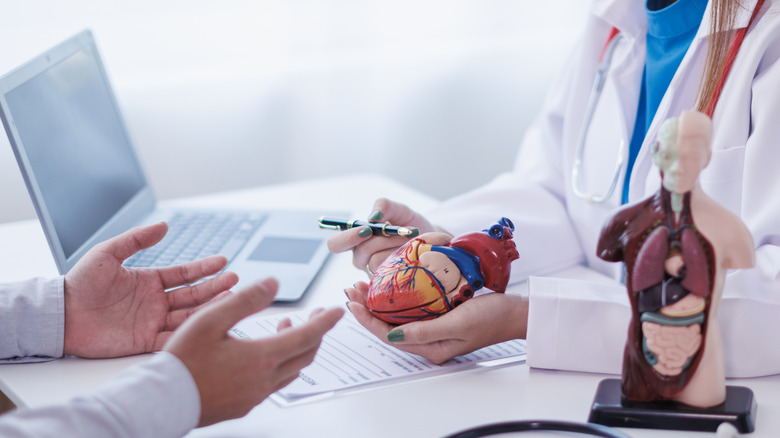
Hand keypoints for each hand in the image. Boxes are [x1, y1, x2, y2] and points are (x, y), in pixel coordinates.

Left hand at [63, 222, 238, 357]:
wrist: (60, 316)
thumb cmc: (80, 283)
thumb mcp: (107, 254)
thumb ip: (136, 240)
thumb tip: (164, 225)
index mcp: (150, 280)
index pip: (184, 274)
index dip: (204, 268)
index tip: (223, 261)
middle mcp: (156, 301)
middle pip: (193, 294)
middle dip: (215, 287)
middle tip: (235, 281)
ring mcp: (152, 322)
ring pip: (188, 316)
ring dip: (209, 309)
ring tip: (230, 300)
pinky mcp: (145, 342)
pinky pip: (173, 339)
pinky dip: (191, 335)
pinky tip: (208, 327)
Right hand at [164, 277, 343, 426]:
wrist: (162, 401)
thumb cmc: (182, 361)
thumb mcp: (210, 320)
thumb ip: (245, 300)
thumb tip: (274, 282)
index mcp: (261, 357)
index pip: (307, 336)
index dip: (325, 322)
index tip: (338, 311)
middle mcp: (264, 380)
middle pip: (305, 355)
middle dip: (316, 333)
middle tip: (317, 316)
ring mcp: (255, 395)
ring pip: (291, 370)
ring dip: (297, 348)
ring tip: (286, 328)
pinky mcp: (245, 405)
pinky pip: (275, 384)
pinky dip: (281, 364)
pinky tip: (264, 354)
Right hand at [326, 198, 438, 274]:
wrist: (429, 240)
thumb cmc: (409, 223)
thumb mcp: (398, 209)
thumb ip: (383, 206)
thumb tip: (373, 218)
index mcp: (355, 239)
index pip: (335, 244)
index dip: (347, 238)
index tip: (367, 230)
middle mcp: (360, 258)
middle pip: (361, 253)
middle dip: (384, 240)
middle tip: (403, 231)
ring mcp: (372, 272)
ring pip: (377, 262)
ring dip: (397, 248)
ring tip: (411, 240)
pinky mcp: (386, 283)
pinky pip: (390, 273)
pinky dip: (404, 260)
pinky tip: (412, 254)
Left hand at [345, 281, 527, 363]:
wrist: (515, 313)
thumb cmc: (491, 318)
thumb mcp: (457, 324)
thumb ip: (424, 331)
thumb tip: (391, 335)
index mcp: (430, 349)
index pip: (388, 335)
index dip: (367, 319)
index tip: (353, 301)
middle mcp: (428, 341)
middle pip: (388, 326)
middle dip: (367, 308)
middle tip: (352, 289)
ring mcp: (433, 329)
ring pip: (397, 317)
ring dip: (378, 302)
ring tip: (362, 286)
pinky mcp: (439, 316)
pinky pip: (410, 309)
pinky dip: (396, 297)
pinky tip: (389, 286)